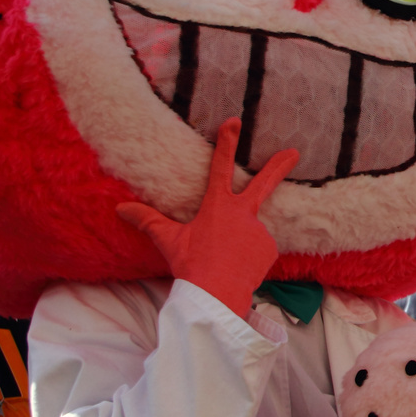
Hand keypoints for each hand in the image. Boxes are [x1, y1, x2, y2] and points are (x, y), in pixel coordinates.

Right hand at [117, 119, 297, 316]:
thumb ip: (147, 221)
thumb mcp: (168, 241)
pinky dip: (249, 255)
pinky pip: (258, 248)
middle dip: (278, 166)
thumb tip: (120, 208)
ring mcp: (259, 230)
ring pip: (250, 231)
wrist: (216, 296)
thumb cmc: (191, 266)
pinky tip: (237, 267)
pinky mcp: (269, 248)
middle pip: (263, 184)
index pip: (219, 167)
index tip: (235, 121)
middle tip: (295, 152)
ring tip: (225, 260)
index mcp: (217, 206)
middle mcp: (242, 213)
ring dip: (240, 242)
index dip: (226, 142)